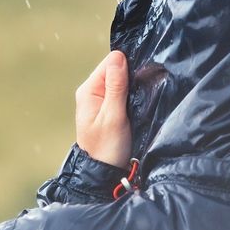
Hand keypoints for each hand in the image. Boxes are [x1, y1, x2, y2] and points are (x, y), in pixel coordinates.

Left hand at [75, 50, 131, 168]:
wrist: (103, 172)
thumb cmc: (107, 148)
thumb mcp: (114, 116)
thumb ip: (116, 86)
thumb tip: (118, 56)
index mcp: (88, 90)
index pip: (109, 62)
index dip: (126, 67)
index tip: (138, 81)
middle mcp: (92, 92)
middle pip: (115, 70)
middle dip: (130, 77)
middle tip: (140, 93)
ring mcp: (100, 100)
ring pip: (120, 82)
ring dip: (131, 87)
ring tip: (138, 101)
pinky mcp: (109, 109)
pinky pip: (122, 93)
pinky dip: (131, 96)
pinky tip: (136, 104)